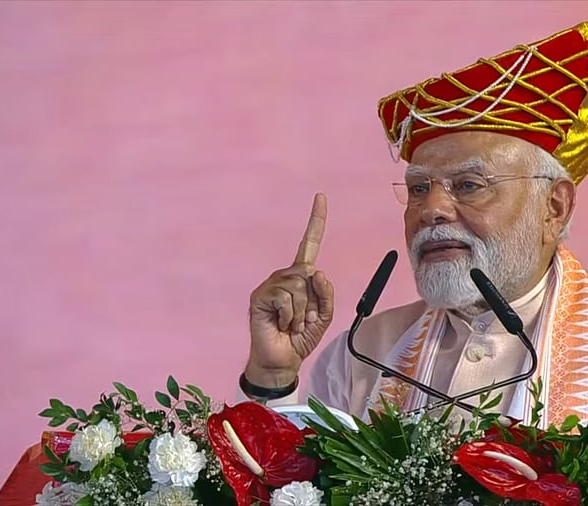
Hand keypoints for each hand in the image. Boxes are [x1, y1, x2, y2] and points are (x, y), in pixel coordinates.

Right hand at [245, 193, 333, 387]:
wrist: (283, 360)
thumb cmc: (301, 337)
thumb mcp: (324, 315)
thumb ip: (326, 293)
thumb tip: (317, 272)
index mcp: (302, 277)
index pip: (309, 243)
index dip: (316, 221)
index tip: (321, 196)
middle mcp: (286, 276)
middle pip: (309, 273)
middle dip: (314, 301)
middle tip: (305, 320)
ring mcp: (271, 285)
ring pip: (299, 286)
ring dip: (302, 312)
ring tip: (292, 324)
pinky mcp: (260, 297)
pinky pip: (286, 297)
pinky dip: (291, 316)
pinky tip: (282, 324)